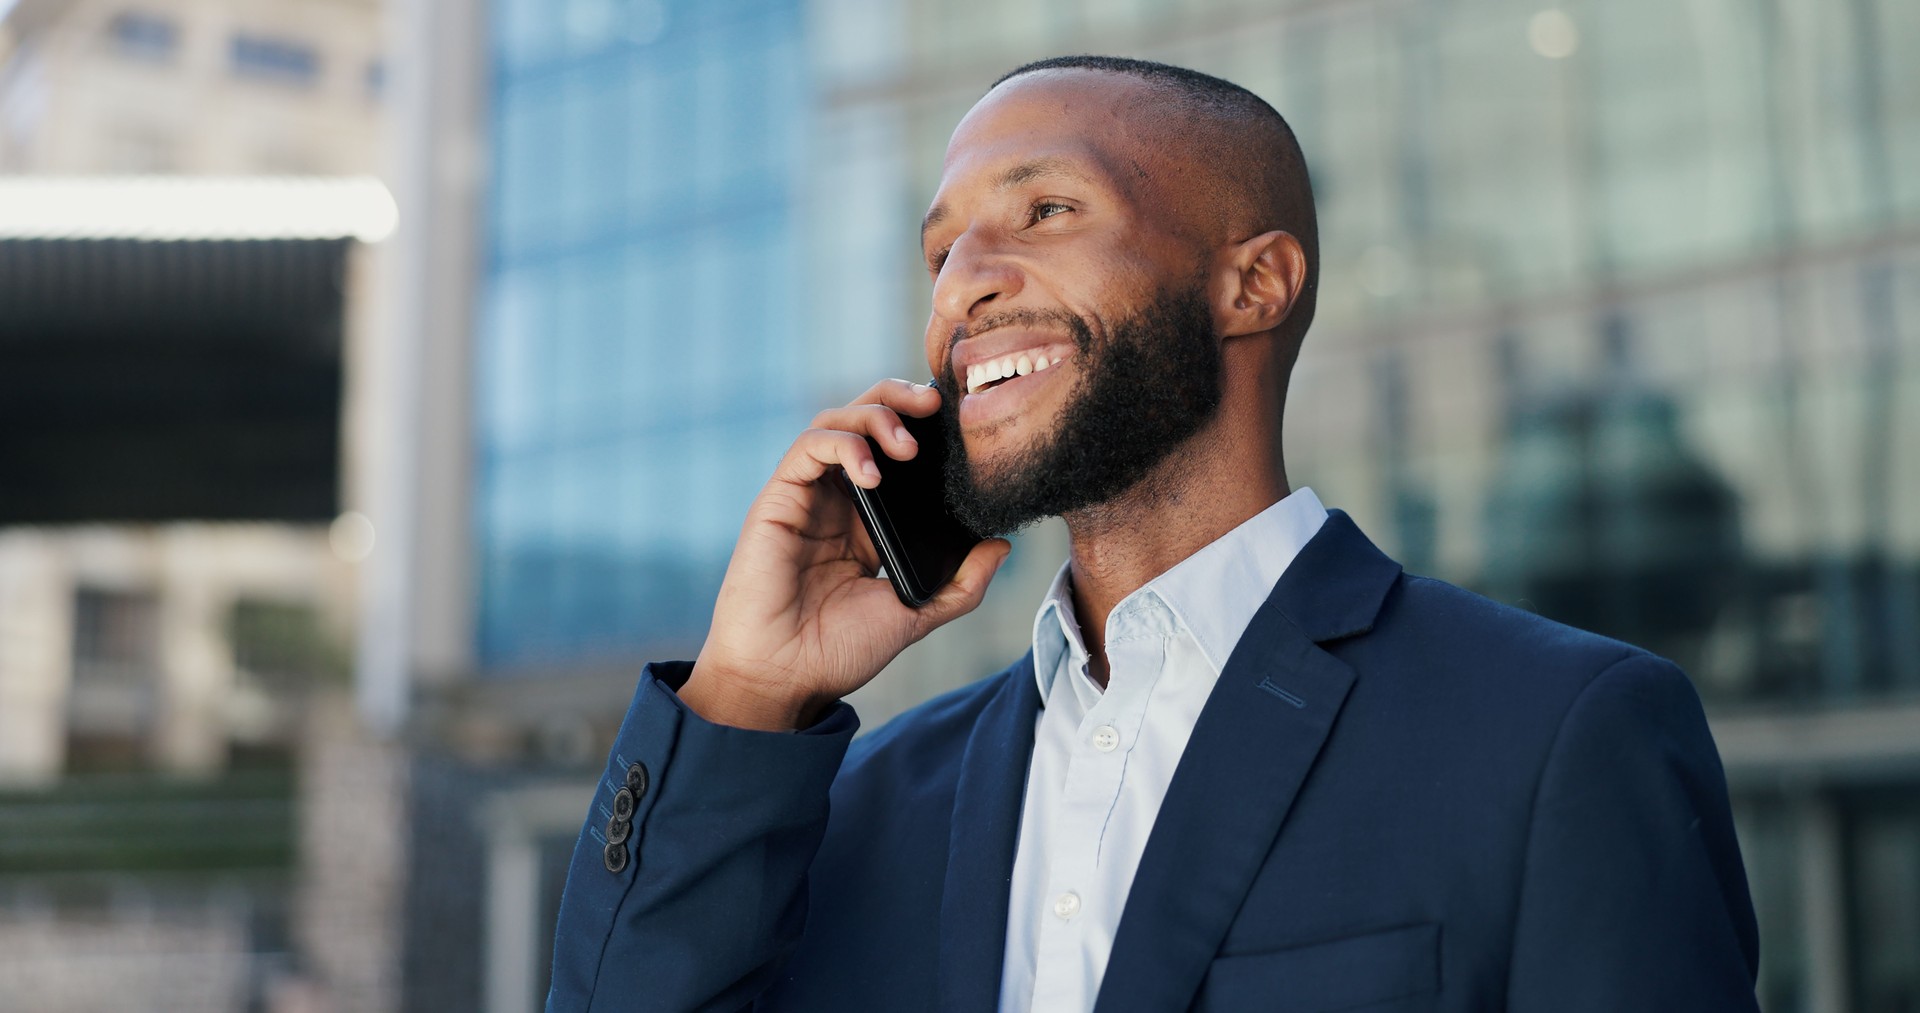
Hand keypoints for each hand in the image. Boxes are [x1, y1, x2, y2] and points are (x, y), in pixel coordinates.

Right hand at [679, 379, 1012, 730]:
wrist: (785, 678)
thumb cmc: (839, 651)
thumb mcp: (915, 615)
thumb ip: (961, 585)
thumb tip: (1003, 545)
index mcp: (869, 520)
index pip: (896, 450)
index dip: (924, 426)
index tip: (962, 423)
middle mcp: (838, 498)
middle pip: (866, 418)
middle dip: (901, 398)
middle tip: (937, 404)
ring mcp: (808, 495)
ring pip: (837, 419)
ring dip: (876, 416)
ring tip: (908, 445)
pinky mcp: (779, 497)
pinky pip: (809, 446)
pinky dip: (844, 445)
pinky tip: (872, 473)